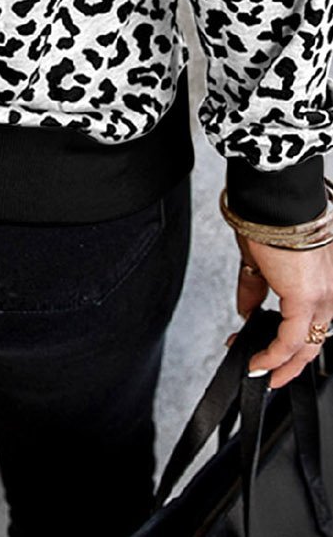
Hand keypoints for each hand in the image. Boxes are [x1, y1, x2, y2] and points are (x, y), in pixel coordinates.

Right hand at [224, 231, 332, 388]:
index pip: (308, 319)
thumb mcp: (258, 259)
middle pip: (314, 338)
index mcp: (319, 280)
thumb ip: (254, 289)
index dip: (285, 338)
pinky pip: (291, 339)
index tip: (263, 346)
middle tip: (264, 368)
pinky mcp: (307, 299)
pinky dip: (274, 355)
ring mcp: (322, 296)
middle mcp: (328, 290)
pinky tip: (259, 362)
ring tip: (259, 370)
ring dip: (281, 362)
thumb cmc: (268, 217)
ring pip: (308, 344)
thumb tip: (246, 310)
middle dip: (285, 359)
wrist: (273, 201)